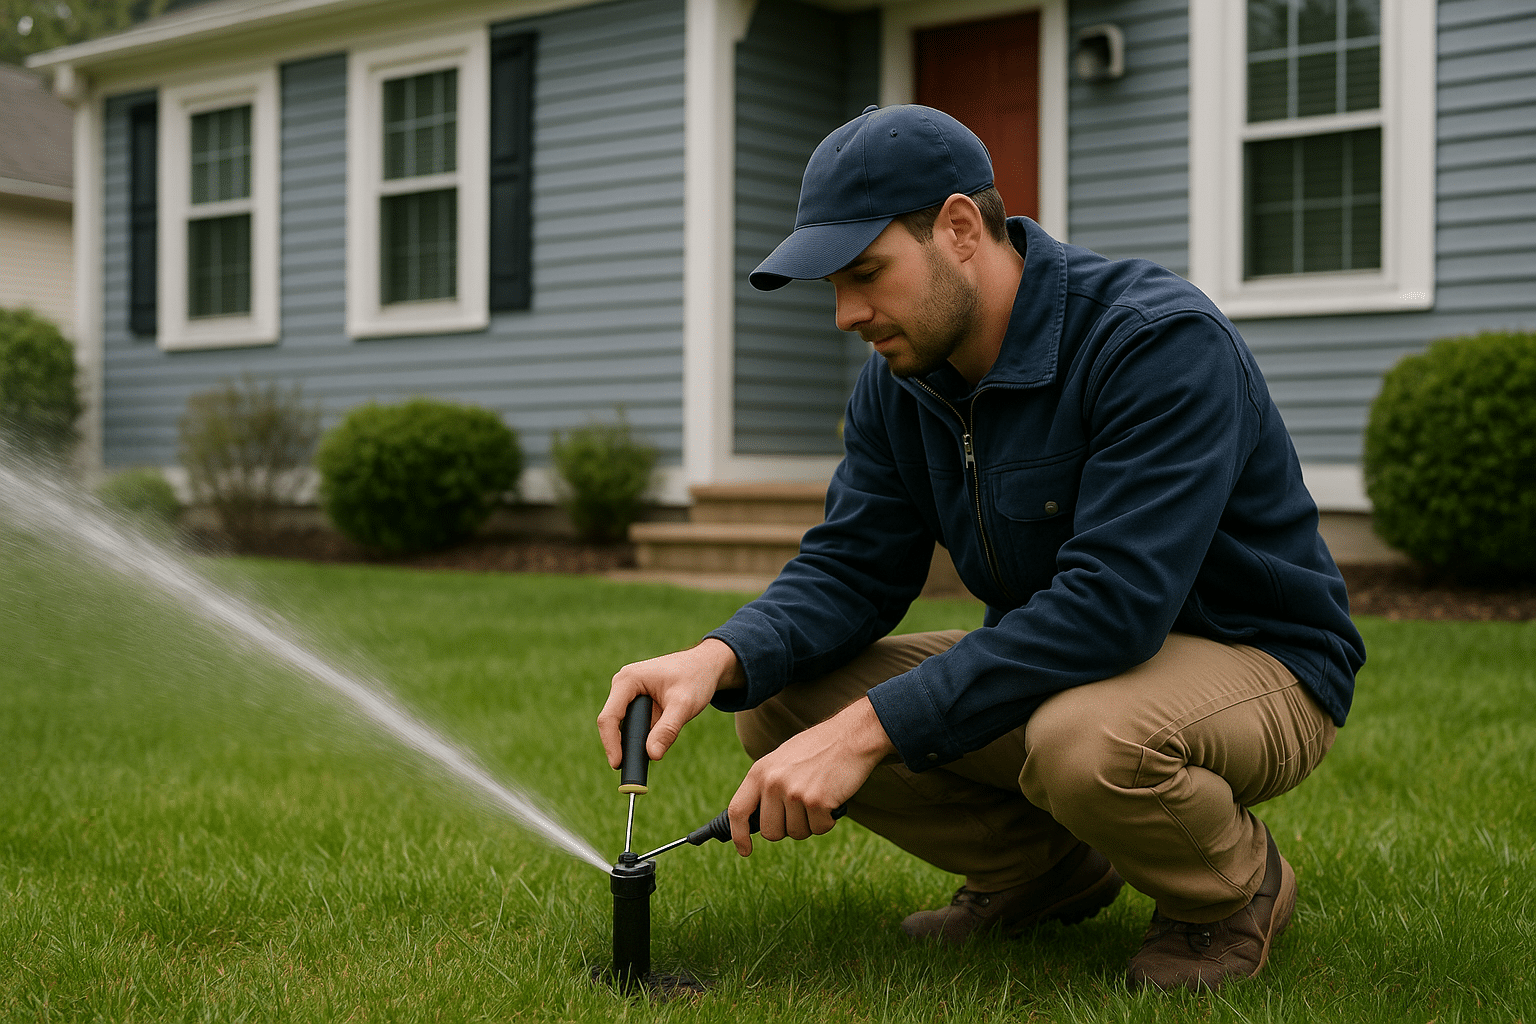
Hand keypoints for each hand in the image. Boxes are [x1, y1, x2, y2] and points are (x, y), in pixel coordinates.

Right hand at [598, 638, 743, 766]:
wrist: (706, 666)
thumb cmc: (696, 678)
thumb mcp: (684, 704)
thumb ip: (668, 729)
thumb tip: (652, 756)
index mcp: (627, 680)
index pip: (609, 717)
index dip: (611, 743)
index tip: (619, 765)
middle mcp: (623, 686)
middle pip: (614, 724)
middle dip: (625, 746)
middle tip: (637, 771)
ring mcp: (628, 694)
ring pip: (625, 727)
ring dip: (636, 741)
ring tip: (652, 753)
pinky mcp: (636, 703)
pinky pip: (634, 726)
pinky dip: (643, 737)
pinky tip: (657, 742)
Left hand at [726, 697, 893, 855]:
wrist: (851, 735)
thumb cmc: (818, 749)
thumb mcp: (782, 760)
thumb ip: (767, 785)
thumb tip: (756, 819)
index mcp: (760, 772)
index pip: (738, 810)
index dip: (738, 835)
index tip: (745, 850)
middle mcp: (773, 783)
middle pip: (771, 832)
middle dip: (787, 828)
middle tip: (803, 809)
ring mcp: (794, 793)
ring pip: (797, 833)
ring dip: (811, 822)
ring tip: (820, 795)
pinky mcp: (816, 802)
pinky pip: (819, 829)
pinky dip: (828, 820)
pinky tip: (833, 797)